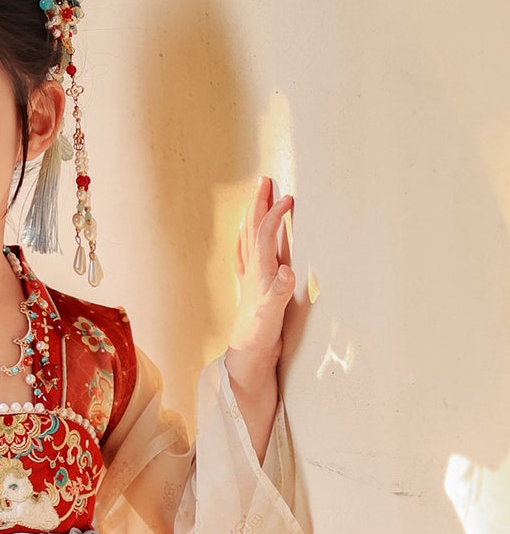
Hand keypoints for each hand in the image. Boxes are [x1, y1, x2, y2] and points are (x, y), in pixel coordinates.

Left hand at [227, 175, 294, 374]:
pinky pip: (246, 254)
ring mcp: (249, 277)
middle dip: (258, 204)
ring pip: (248, 238)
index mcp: (259, 273)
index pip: (265, 235)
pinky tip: (245, 234)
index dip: (275, 216)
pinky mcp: (250, 285)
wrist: (247, 353)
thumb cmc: (260, 335)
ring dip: (252, 216)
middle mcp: (251, 271)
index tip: (288, 198)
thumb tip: (287, 271)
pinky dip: (246, 239)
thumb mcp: (272, 314)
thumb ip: (280, 293)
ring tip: (256, 197)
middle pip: (252, 230)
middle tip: (264, 180)